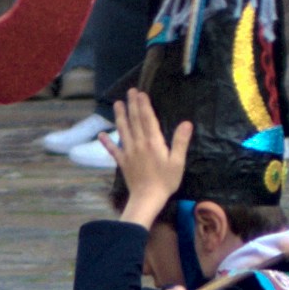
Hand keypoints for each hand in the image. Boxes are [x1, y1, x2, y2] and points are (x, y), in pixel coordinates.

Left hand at [108, 89, 186, 229]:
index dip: (144, 105)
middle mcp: (138, 143)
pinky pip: (113, 150)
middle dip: (132, 105)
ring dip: (120, 116)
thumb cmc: (165, 181)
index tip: (141, 93)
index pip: (147, 119)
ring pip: (123, 130)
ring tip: (117, 104)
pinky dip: (107, 142)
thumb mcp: (178, 162)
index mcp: (153, 142)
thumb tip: (186, 123)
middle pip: (134, 120)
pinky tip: (101, 134)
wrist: (147, 198)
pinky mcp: (122, 162)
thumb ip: (180, 142)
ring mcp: (128, 152)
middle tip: (130, 91)